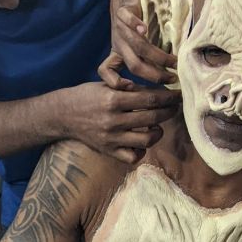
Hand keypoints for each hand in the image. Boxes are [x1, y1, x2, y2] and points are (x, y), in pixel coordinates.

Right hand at [63, 80, 179, 164]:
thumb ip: (130, 88)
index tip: (178, 94)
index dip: (168, 97)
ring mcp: (112, 138)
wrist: (63, 115)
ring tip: (159, 125)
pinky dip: (142, 150)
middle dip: (169, 111)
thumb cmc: (87, 96)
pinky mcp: (109, 151)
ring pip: (147, 140)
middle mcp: (113, 120)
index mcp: (113, 99)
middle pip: (153, 118)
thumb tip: (157, 90)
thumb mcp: (106, 85)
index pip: (150, 98)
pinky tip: (142, 141)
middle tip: (174, 107)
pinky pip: (133, 157)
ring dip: (159, 132)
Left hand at [104, 0, 177, 86]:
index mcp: (118, 53)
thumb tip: (173, 77)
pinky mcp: (123, 12)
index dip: (116, 84)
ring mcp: (120, 28)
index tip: (136, 90)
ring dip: (157, 56)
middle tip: (172, 79)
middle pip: (134, 66)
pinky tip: (146, 29)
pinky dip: (135, 24)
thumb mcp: (141, 43)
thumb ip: (151, 58)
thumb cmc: (140, 20)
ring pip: (137, 46)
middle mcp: (119, 43)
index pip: (108, 73)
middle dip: (154, 76)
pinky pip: (127, 20)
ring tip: (174, 62)